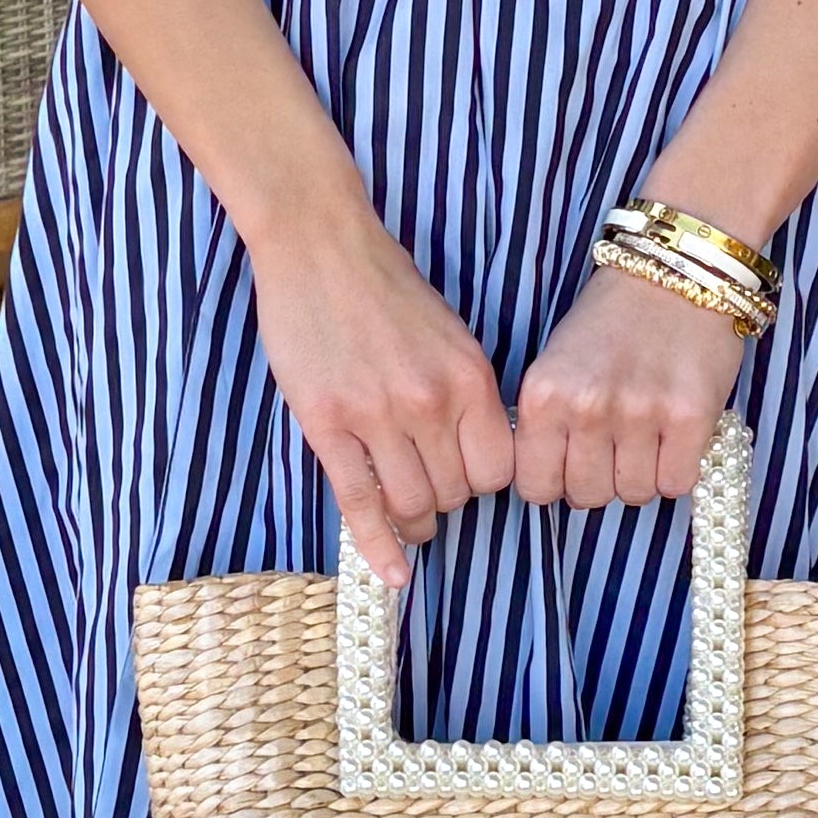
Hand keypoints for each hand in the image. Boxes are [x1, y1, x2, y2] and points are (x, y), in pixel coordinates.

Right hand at [250, 204, 515, 584]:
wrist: (319, 244)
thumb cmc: (384, 286)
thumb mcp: (449, 334)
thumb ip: (464, 394)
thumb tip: (475, 453)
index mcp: (469, 378)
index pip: (497, 470)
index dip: (483, 483)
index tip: (467, 478)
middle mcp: (430, 402)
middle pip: (455, 492)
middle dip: (444, 500)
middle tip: (428, 490)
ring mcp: (377, 416)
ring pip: (410, 503)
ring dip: (412, 519)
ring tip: (406, 514)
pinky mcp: (327, 424)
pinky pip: (360, 503)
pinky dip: (377, 545)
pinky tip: (390, 573)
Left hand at [510, 265, 744, 509]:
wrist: (676, 272)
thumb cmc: (613, 319)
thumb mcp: (556, 363)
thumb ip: (547, 422)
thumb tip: (553, 480)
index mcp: (543, 395)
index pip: (536, 488)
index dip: (556, 482)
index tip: (570, 465)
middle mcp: (586, 408)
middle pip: (587, 496)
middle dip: (601, 479)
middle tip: (615, 446)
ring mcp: (639, 414)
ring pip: (634, 494)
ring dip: (642, 473)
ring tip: (647, 434)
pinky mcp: (689, 417)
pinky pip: (676, 483)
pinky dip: (677, 468)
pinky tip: (674, 436)